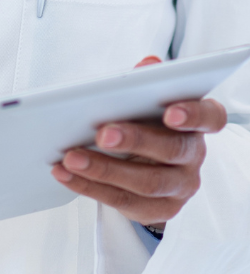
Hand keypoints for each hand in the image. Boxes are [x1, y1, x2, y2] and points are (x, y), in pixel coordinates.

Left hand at [51, 55, 227, 226]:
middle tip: (102, 134)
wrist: (144, 169)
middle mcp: (193, 155)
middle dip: (136, 141)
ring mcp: (179, 186)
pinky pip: (122, 200)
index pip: (209, 117)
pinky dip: (88, 187)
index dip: (193, 115)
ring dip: (104, 169)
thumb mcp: (145, 104)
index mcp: (195, 124)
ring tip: (71, 158)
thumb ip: (146, 84)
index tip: (170, 112)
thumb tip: (148, 64)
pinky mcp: (159, 209)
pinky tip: (65, 174)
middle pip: (172, 150)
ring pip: (146, 182)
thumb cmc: (144, 126)